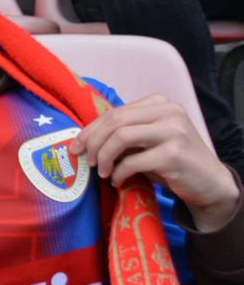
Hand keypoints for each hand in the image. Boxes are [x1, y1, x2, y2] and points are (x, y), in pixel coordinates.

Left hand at [70, 94, 239, 230]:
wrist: (208, 181)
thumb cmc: (171, 160)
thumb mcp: (148, 140)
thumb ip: (124, 132)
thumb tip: (83, 139)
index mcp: (159, 102)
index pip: (114, 112)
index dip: (90, 130)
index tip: (75, 147)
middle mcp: (168, 111)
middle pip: (114, 121)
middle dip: (92, 142)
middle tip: (85, 160)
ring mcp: (173, 131)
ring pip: (121, 137)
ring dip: (104, 157)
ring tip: (102, 172)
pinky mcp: (174, 154)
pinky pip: (133, 161)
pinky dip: (119, 173)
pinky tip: (118, 181)